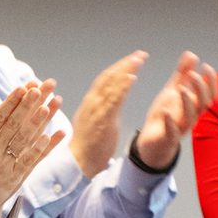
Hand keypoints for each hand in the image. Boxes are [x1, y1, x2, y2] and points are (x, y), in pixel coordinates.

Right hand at [0, 83, 64, 217]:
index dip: (11, 101)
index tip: (22, 87)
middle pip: (14, 123)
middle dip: (27, 105)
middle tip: (39, 88)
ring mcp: (6, 163)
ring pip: (24, 139)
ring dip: (37, 122)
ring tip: (49, 106)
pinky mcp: (14, 178)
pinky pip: (29, 161)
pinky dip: (40, 149)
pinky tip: (51, 136)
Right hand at [68, 50, 146, 177]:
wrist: (78, 162)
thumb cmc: (87, 146)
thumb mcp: (94, 123)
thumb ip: (102, 110)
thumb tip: (111, 103)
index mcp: (90, 103)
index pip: (104, 79)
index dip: (118, 68)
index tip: (131, 59)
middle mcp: (92, 102)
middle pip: (108, 77)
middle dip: (125, 64)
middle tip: (139, 54)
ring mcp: (96, 110)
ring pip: (111, 84)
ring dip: (126, 70)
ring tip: (138, 59)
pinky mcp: (103, 119)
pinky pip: (114, 100)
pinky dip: (122, 87)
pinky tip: (132, 77)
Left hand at [134, 51, 217, 169]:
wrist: (151, 142)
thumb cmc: (165, 116)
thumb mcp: (172, 91)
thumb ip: (182, 74)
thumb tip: (192, 54)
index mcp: (193, 105)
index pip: (210, 93)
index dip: (211, 81)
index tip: (206, 66)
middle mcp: (191, 117)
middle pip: (203, 104)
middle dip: (200, 89)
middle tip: (193, 75)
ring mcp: (180, 128)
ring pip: (190, 117)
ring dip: (187, 102)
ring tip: (181, 89)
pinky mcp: (168, 138)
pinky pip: (172, 132)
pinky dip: (170, 122)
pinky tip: (166, 112)